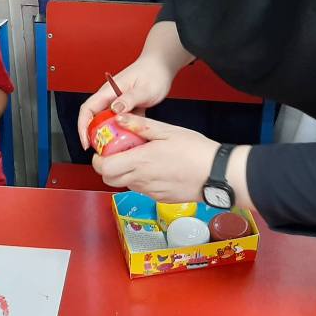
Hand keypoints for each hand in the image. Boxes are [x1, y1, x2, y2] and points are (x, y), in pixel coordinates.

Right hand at [77, 55, 175, 149]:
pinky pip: (120, 123)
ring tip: (116, 147)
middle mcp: (110, 98)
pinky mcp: (126, 109)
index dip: (83, 127)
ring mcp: (118, 104)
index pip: (87, 110)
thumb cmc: (152, 73)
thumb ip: (129, 99)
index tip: (86, 141)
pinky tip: (130, 139)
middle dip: (94, 135)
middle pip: (94, 119)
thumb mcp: (143, 89)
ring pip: (107, 123)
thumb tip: (114, 110)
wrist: (161, 67)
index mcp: (108, 91)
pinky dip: (122, 133)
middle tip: (102, 149)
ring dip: (109, 135)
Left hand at [92, 114, 218, 202]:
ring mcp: (150, 191)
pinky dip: (140, 179)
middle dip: (107, 167)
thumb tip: (119, 118)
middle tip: (116, 154)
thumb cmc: (195, 151)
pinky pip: (142, 189)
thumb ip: (140, 125)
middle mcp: (141, 179)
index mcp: (140, 161)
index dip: (98, 160)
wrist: (217, 174)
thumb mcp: (167, 131)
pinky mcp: (159, 198)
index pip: (104, 168)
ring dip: (125, 172)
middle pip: (109, 180)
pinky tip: (154, 167)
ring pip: (125, 184)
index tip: (101, 151)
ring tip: (138, 157)